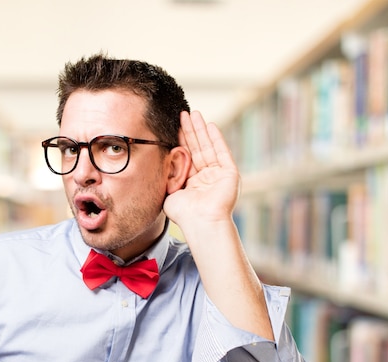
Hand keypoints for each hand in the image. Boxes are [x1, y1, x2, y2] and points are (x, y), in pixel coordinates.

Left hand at [164, 110, 240, 230]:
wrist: (201, 222)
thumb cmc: (184, 214)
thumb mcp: (170, 193)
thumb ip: (166, 179)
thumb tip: (158, 165)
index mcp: (192, 182)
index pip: (186, 156)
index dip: (180, 141)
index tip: (173, 126)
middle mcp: (206, 177)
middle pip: (197, 148)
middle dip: (190, 131)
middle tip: (183, 113)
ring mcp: (218, 175)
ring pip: (208, 147)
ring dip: (201, 130)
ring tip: (194, 114)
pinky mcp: (229, 173)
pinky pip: (222, 152)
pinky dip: (216, 138)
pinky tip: (209, 126)